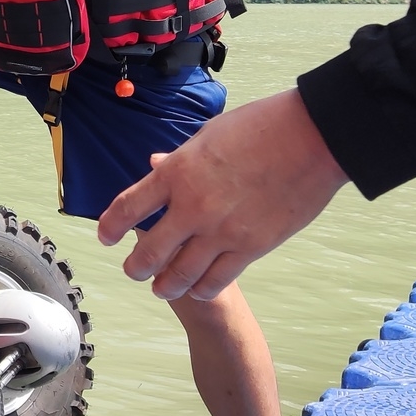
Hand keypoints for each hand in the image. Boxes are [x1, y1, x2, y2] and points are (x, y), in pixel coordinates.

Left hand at [97, 90, 348, 300]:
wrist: (310, 139)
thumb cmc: (259, 127)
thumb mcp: (207, 135)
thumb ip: (178, 159)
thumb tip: (155, 166)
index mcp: (176, 173)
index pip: (127, 208)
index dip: (110, 227)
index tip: (105, 237)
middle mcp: (192, 207)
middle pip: (149, 252)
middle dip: (135, 267)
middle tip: (133, 270)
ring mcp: (221, 231)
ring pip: (179, 275)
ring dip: (164, 284)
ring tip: (160, 286)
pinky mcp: (251, 248)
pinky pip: (215, 280)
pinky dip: (200, 288)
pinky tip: (196, 287)